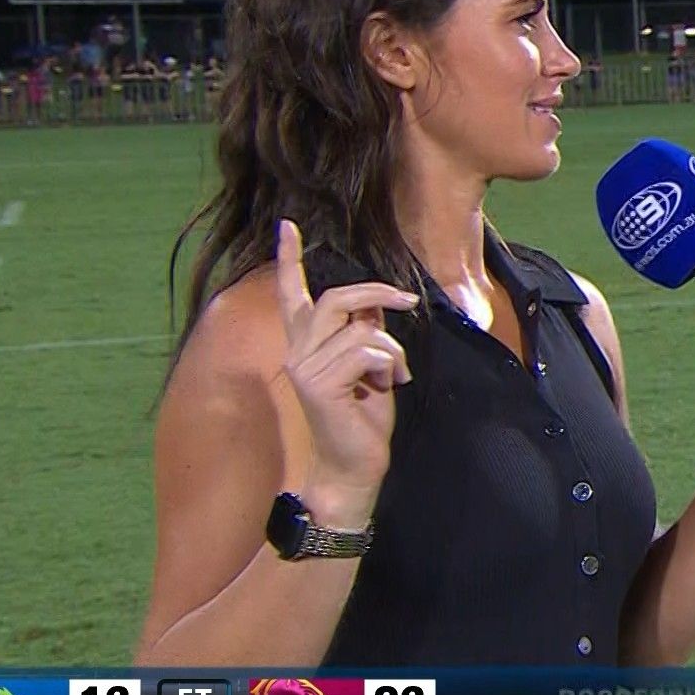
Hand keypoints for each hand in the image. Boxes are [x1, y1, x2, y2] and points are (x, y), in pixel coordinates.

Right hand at [275, 219, 417, 526]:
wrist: (353, 467)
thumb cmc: (362, 418)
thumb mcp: (369, 366)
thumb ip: (364, 333)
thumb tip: (374, 305)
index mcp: (306, 345)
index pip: (293, 296)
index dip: (290, 261)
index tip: (287, 226)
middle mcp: (298, 352)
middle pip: (336, 298)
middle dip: (376, 293)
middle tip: (407, 300)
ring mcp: (305, 367)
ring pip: (361, 329)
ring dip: (390, 350)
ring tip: (391, 376)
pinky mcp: (319, 383)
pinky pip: (368, 351)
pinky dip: (389, 365)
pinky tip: (386, 387)